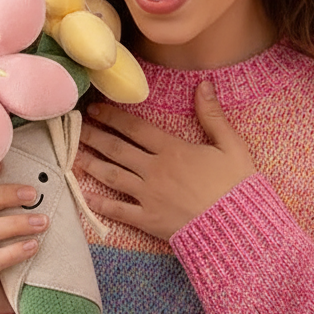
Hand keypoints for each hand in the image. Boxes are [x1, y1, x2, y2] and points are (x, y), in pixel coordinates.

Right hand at [0, 161, 47, 313]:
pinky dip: (13, 252)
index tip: (1, 164)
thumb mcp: (15, 217)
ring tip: (43, 223)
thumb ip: (23, 197)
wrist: (11, 290)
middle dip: (3, 194)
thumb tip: (58, 173)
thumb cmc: (16, 242)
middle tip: (33, 194)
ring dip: (15, 223)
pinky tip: (33, 246)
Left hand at [75, 81, 256, 241]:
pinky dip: (99, 203)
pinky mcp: (149, 220)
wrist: (239, 228)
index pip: (135, 128)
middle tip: (75, 128)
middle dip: (94, 136)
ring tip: (73, 155)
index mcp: (173, 150)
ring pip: (112, 176)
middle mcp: (155, 170)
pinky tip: (84, 195)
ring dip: (91, 164)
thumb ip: (213, 115)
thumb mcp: (232, 146)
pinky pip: (119, 210)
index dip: (113, 117)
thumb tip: (204, 84)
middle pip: (117, 149)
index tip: (95, 110)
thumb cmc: (238, 187)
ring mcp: (149, 196)